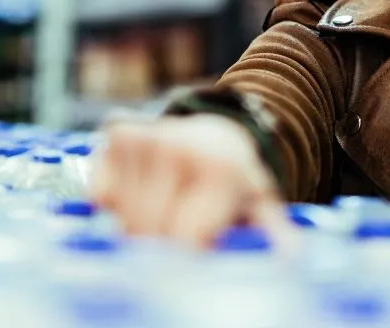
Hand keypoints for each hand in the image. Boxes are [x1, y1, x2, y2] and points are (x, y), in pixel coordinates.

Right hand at [92, 114, 289, 246]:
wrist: (216, 134)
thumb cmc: (236, 183)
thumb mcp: (260, 206)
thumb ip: (271, 232)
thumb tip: (289, 256)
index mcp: (219, 168)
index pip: (184, 238)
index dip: (186, 255)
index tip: (194, 255)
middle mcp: (180, 146)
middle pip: (148, 230)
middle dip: (160, 245)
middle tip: (180, 236)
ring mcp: (145, 136)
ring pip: (121, 216)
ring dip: (137, 226)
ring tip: (166, 210)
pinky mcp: (117, 133)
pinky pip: (100, 194)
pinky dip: (113, 204)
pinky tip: (141, 191)